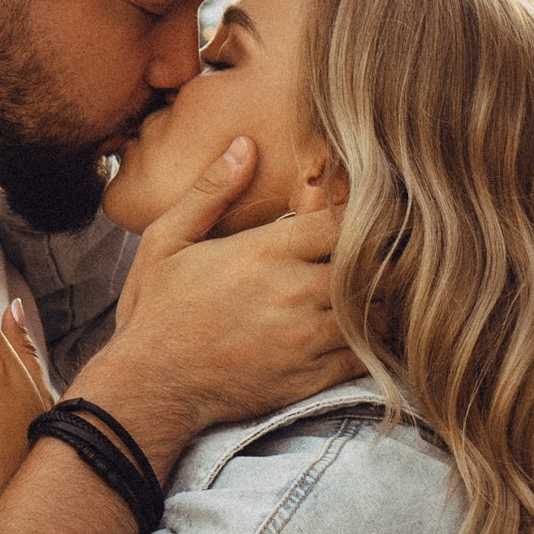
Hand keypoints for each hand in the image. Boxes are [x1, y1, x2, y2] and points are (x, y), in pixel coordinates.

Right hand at [76, 138, 357, 475]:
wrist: (151, 387)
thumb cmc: (155, 311)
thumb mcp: (167, 240)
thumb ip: (210, 192)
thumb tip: (245, 146)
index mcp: (265, 252)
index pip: (343, 222)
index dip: (358, 218)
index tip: (357, 220)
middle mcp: (293, 291)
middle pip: (372, 265)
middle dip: (380, 258)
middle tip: (382, 254)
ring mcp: (306, 337)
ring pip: (377, 310)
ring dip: (380, 299)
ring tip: (374, 291)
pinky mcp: (311, 376)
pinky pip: (366, 354)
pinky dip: (374, 341)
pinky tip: (365, 330)